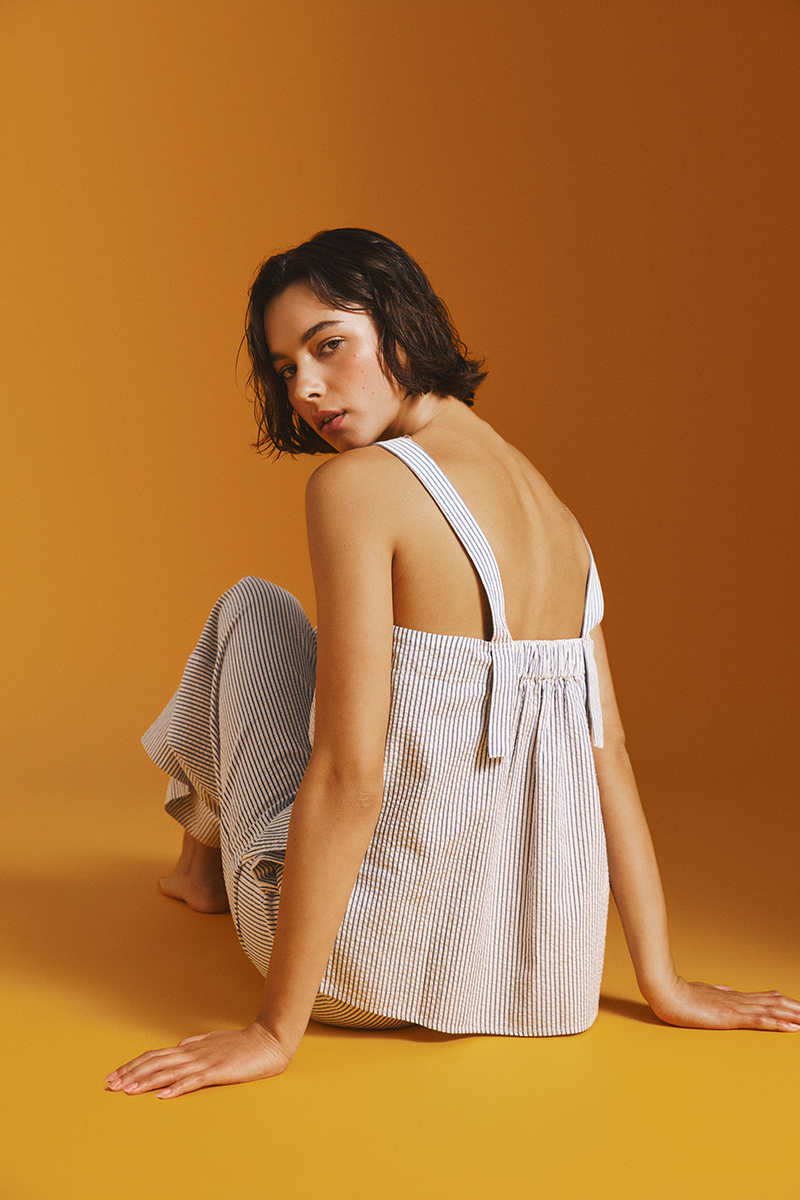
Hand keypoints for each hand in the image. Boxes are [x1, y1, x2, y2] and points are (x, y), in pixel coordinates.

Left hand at [106, 1021, 292, 1097]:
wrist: (268, 1040)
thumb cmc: (242, 1043)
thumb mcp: (214, 1041)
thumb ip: (196, 1044)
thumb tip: (179, 1047)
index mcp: (190, 1048)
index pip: (155, 1056)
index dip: (134, 1065)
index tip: (116, 1075)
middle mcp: (192, 1053)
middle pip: (155, 1062)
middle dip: (131, 1073)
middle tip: (111, 1085)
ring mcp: (204, 1062)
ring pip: (169, 1072)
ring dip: (146, 1081)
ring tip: (127, 1090)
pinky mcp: (217, 1072)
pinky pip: (193, 1081)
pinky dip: (176, 1088)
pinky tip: (162, 1095)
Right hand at [647, 976, 799, 1031]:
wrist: (665, 991)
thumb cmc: (679, 994)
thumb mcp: (702, 993)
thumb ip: (717, 993)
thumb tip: (728, 991)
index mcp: (731, 996)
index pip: (764, 998)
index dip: (783, 1002)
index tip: (797, 1005)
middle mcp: (738, 1000)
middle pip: (774, 1003)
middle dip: (795, 1008)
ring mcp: (735, 1008)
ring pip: (772, 1010)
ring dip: (793, 1015)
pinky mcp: (730, 1017)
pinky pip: (759, 1021)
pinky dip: (778, 1023)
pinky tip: (792, 1027)